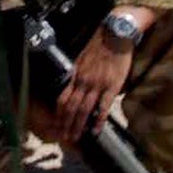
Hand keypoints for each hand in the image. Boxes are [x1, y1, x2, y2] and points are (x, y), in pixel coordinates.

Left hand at [54, 11, 150, 141]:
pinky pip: (103, 107)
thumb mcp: (82, 59)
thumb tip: (74, 87)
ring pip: (84, 110)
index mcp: (76, 75)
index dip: (59, 113)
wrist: (115, 35)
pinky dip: (98, 120)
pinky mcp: (112, 87)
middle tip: (63, 138)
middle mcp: (84, 82)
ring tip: (75, 137)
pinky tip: (95, 130)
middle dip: (66, 124)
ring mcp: (97, 85)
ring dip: (78, 125)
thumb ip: (78, 74)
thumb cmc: (100, 45)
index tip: (57, 124)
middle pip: (71, 107)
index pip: (63, 98)